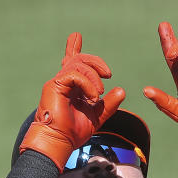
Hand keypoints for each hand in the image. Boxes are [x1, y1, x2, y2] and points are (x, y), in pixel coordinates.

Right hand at [19, 32, 125, 170]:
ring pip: (78, 65)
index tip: (77, 36)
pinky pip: (74, 75)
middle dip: (95, 62)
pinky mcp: (55, 86)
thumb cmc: (73, 132)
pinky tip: (93, 97)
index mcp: (71, 87)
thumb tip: (122, 91)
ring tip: (99, 94)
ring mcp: (58, 82)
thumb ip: (108, 104)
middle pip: (79, 59)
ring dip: (94, 77)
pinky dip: (87, 84)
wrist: (59, 142)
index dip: (73, 47)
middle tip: (108, 74)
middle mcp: (63, 82)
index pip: (72, 62)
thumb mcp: (97, 117)